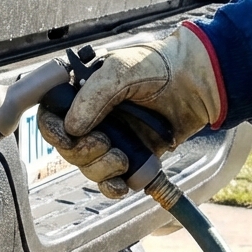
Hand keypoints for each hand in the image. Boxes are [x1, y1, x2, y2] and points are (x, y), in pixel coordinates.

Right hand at [38, 25, 221, 197]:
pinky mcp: (130, 156)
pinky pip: (110, 181)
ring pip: (88, 167)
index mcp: (83, 93)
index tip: (67, 137)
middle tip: (105, 143)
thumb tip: (72, 127)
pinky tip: (121, 183)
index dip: (53, 130)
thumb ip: (94, 95)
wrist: (199, 82)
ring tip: (122, 158)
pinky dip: (112, 186)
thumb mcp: (122, 69)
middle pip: (68, 148)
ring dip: (100, 169)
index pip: (52, 116)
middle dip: (83, 152)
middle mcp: (93, 118)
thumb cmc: (162, 65)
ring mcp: (112, 139)